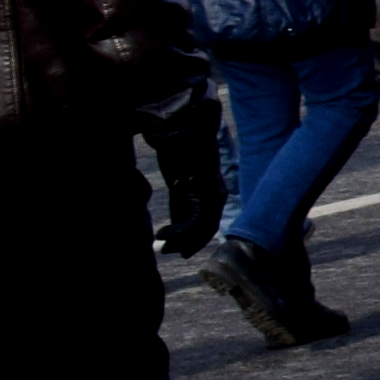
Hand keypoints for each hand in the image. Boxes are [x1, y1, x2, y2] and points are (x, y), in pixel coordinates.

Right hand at [146, 102, 226, 254]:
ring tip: (162, 243)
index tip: (176, 248)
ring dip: (181, 240)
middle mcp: (218, 196)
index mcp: (213, 192)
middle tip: (166, 250)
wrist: (183, 130)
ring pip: (202, 228)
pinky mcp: (207, 193)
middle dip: (188, 243)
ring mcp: (214, 195)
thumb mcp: (179, 181)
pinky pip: (195, 221)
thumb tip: (175, 223)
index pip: (207, 224)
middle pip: (207, 229)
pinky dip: (180, 232)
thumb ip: (180, 201)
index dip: (192, 239)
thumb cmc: (180, 152)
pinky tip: (163, 233)